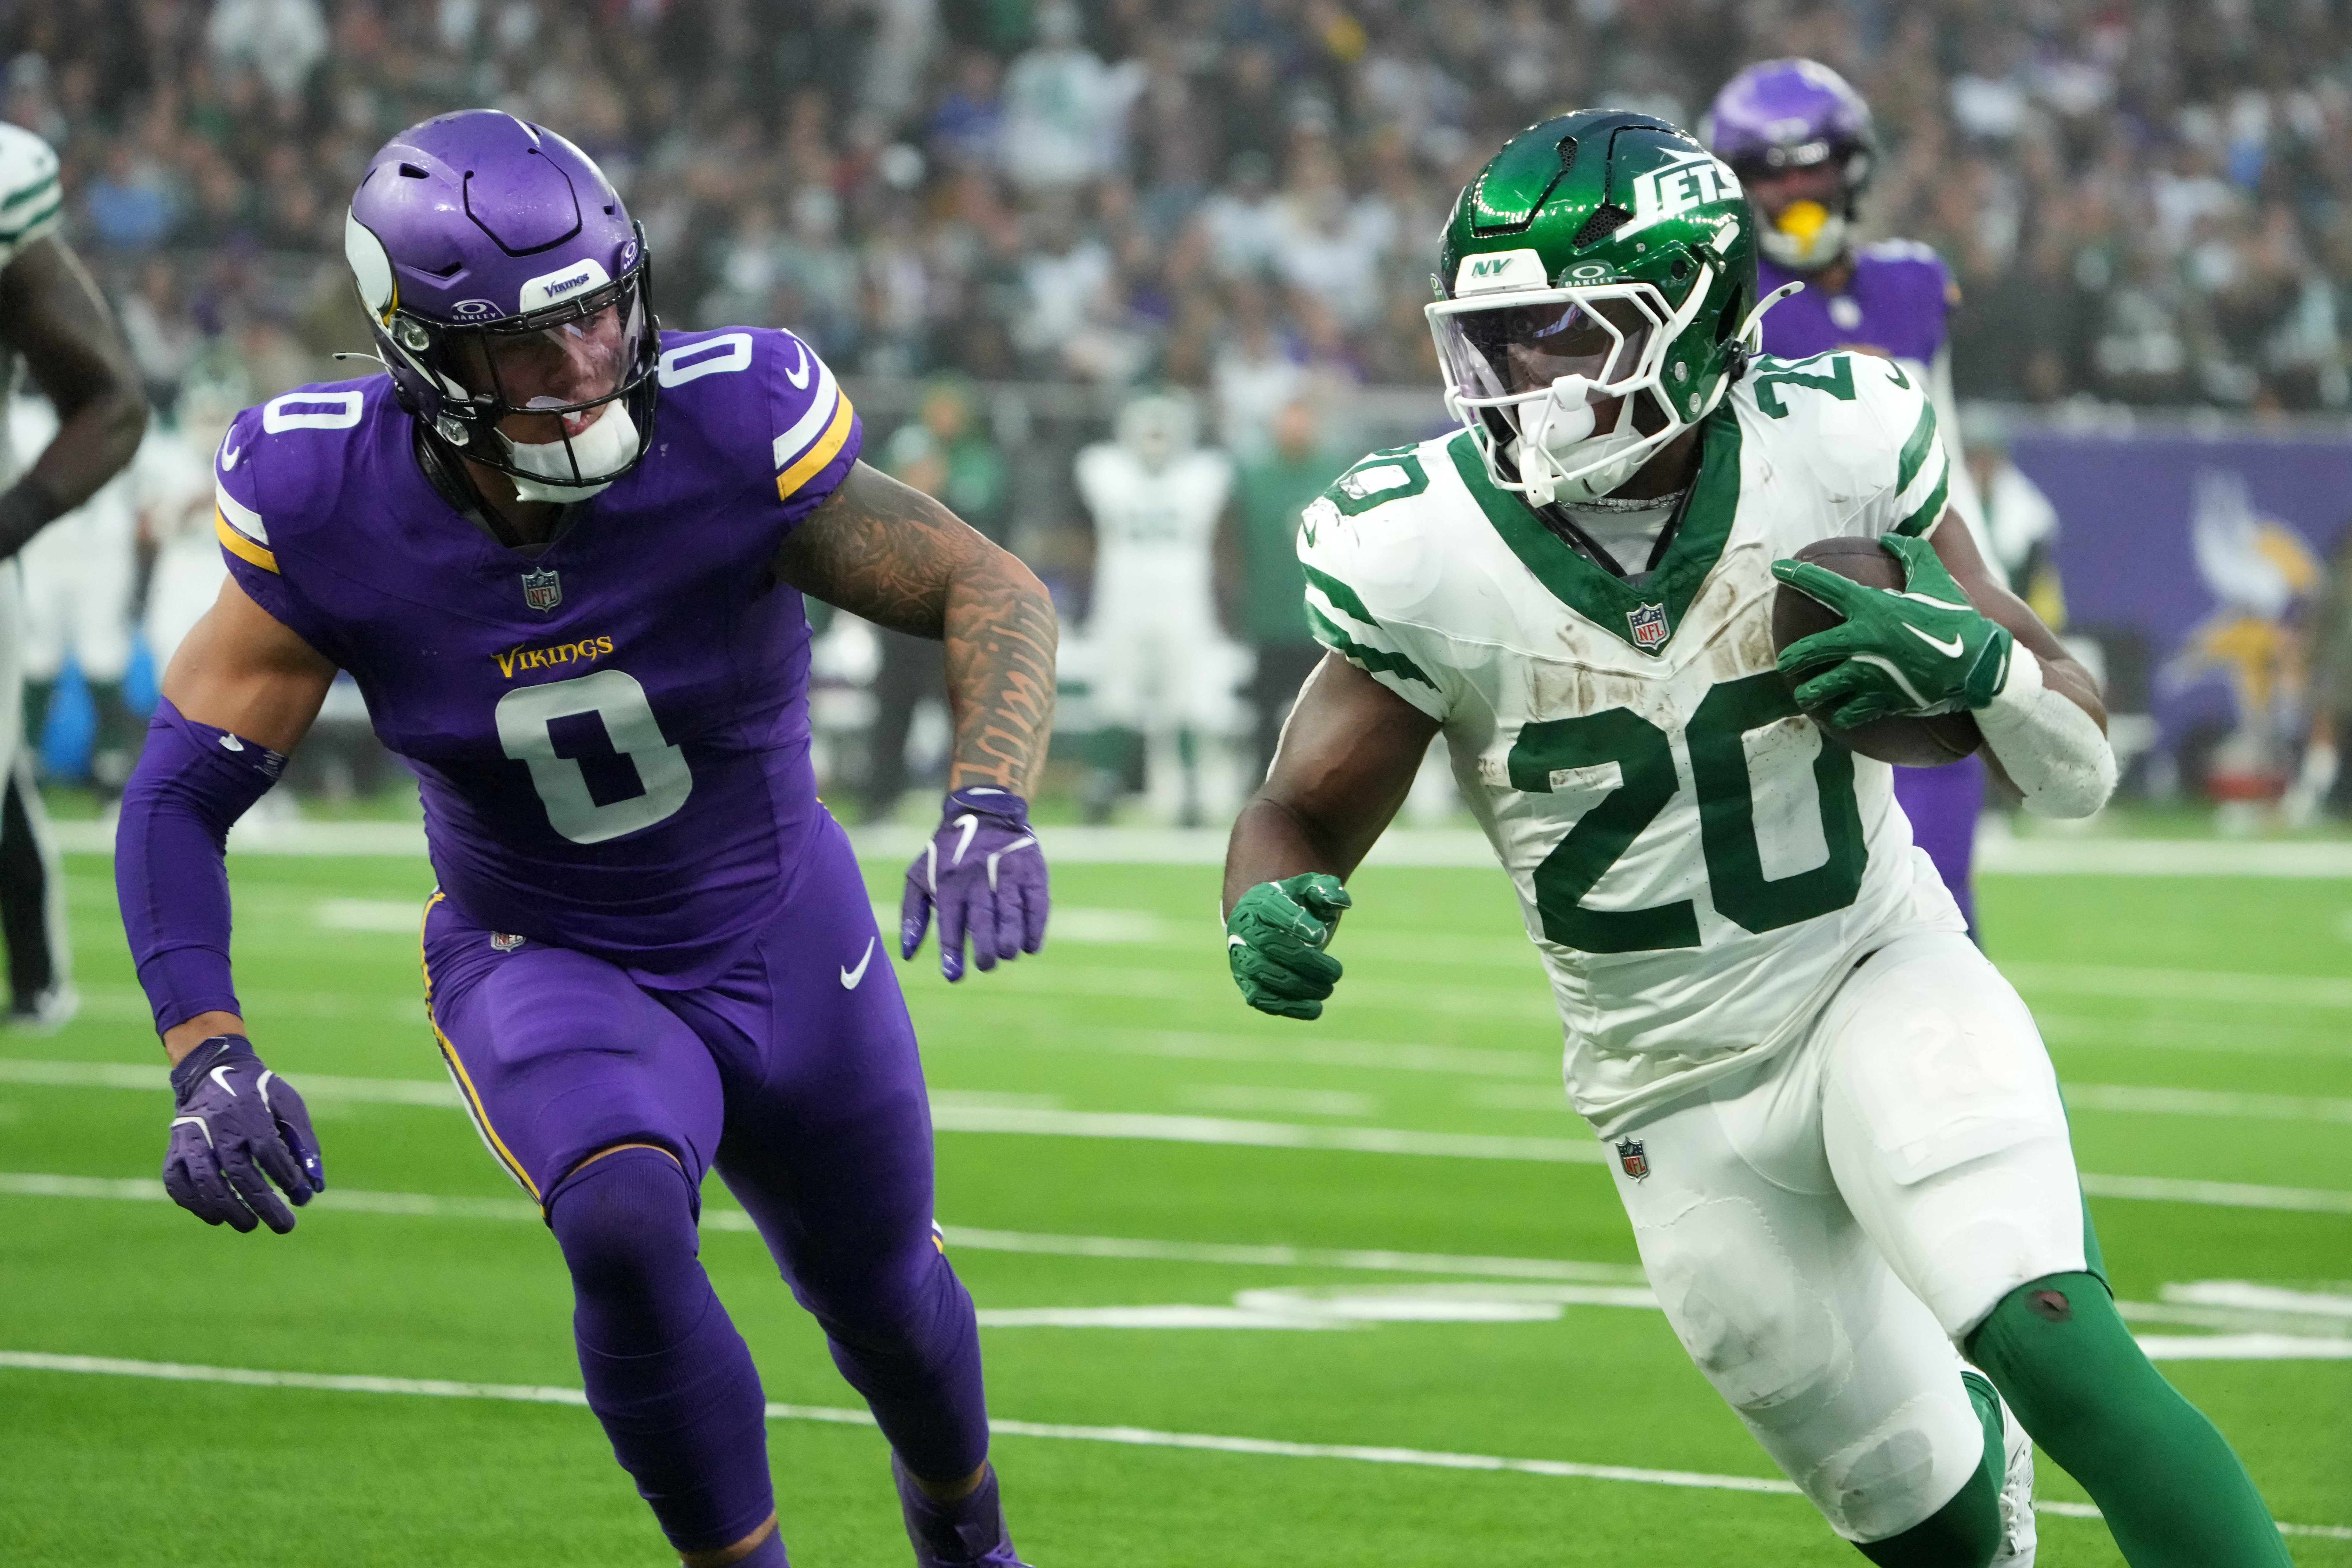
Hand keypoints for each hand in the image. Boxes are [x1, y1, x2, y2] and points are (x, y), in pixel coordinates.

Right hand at [163, 1035, 323, 1233]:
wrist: (213, 1071)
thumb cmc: (260, 1094)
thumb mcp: (289, 1106)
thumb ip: (305, 1143)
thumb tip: (316, 1187)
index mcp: (249, 1113)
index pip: (269, 1152)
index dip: (286, 1177)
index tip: (301, 1196)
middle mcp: (217, 1127)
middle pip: (240, 1174)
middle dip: (263, 1205)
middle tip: (284, 1226)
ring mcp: (190, 1138)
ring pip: (206, 1183)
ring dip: (229, 1211)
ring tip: (250, 1225)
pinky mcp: (173, 1148)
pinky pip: (177, 1182)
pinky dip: (194, 1204)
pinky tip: (216, 1217)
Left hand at [902, 788, 1048, 980]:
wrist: (985, 812)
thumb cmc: (948, 855)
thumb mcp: (919, 877)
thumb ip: (912, 914)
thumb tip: (907, 954)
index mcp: (949, 882)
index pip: (950, 922)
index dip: (952, 952)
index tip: (953, 975)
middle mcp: (978, 878)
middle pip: (983, 920)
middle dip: (985, 949)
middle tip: (985, 965)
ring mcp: (1008, 874)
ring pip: (1011, 913)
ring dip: (1010, 941)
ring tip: (1006, 955)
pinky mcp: (1032, 871)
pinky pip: (1037, 904)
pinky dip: (1036, 928)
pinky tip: (1031, 946)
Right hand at [1226, 873, 1351, 1019]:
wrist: (1267, 923)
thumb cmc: (1295, 905)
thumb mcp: (1311, 890)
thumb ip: (1326, 891)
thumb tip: (1341, 902)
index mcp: (1259, 902)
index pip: (1272, 909)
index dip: (1295, 922)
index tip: (1321, 934)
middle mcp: (1243, 929)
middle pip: (1269, 945)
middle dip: (1306, 961)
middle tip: (1336, 972)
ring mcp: (1241, 958)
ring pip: (1264, 973)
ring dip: (1299, 986)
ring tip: (1328, 989)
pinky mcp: (1246, 983)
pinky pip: (1262, 998)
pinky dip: (1288, 1006)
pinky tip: (1315, 1009)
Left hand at [1772, 533, 2012, 727]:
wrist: (1981, 666)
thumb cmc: (1958, 619)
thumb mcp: (1937, 580)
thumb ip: (1912, 554)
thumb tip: (1891, 537)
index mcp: (1872, 607)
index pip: (1824, 586)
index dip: (1798, 574)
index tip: (1777, 568)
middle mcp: (1863, 641)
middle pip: (1810, 649)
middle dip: (1792, 656)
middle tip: (1785, 660)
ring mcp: (1870, 673)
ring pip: (1822, 687)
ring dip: (1809, 692)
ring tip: (1804, 694)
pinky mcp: (1882, 700)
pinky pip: (1849, 712)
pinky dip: (1841, 715)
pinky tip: (1835, 715)